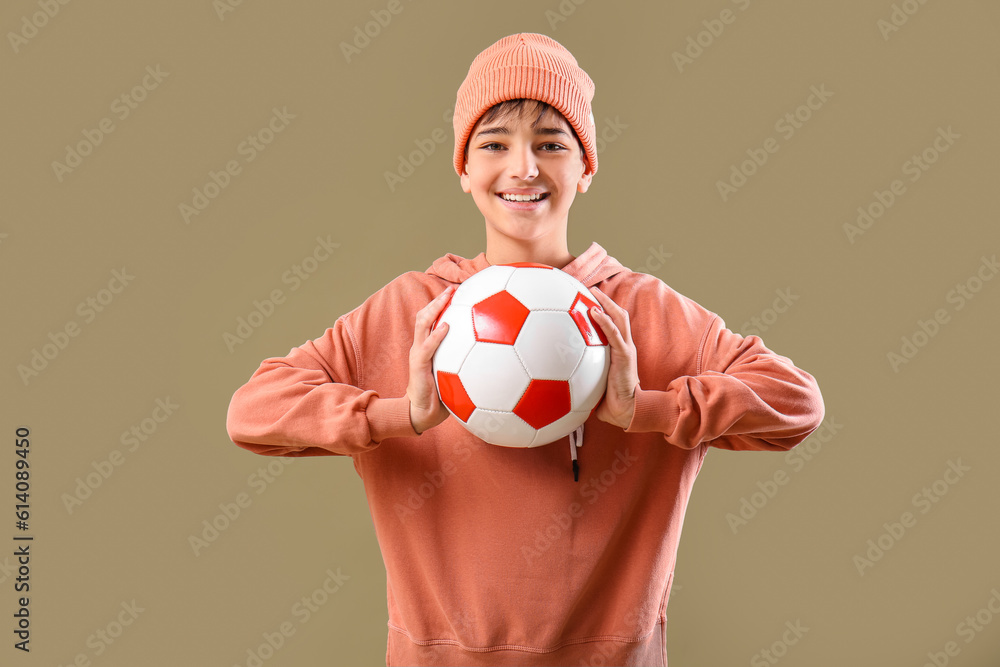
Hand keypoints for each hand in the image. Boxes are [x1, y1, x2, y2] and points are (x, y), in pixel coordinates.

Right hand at [407, 285, 455, 434]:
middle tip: (453, 288)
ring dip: (434, 308)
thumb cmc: (442, 394)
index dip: (441, 303)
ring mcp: (418, 354)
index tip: (458, 291)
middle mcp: (421, 345)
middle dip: (438, 299)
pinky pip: (427, 347)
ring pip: (422, 324)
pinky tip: (446, 326)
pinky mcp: (418, 365)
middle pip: (425, 315)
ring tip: (447, 297)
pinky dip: (437, 335)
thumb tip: (497, 354)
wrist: (424, 413)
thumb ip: (467, 361)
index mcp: (429, 346)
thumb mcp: (455, 374)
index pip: (431, 318)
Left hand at [588, 287, 638, 429]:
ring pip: (619, 318)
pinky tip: (592, 311)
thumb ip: (580, 375)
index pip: (613, 324)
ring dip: (606, 302)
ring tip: (593, 292)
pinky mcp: (624, 355)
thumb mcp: (593, 383)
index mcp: (618, 351)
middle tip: (590, 289)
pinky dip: (604, 320)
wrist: (626, 411)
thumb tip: (554, 378)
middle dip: (605, 299)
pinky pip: (613, 333)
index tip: (588, 299)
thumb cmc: (609, 401)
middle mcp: (624, 346)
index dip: (604, 310)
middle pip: (618, 315)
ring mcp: (626, 349)